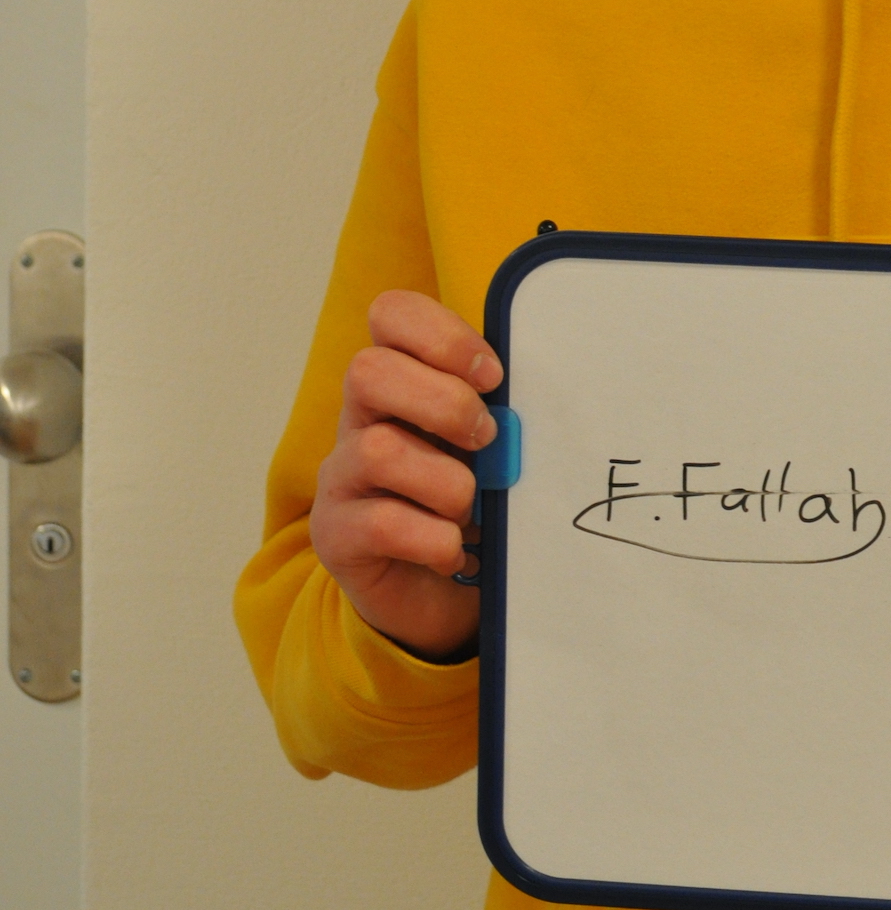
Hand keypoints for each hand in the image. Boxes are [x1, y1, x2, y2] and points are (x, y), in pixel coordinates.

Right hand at [309, 290, 501, 660]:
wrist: (432, 594)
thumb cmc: (465, 502)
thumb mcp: (483, 446)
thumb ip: (497, 411)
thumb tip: (537, 395)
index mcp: (398, 383)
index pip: (390, 316)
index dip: (442, 335)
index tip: (492, 375)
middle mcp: (358, 421)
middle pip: (369, 371)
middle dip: (444, 403)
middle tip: (486, 439)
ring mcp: (340, 476)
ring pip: (380, 450)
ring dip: (446, 483)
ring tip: (468, 509)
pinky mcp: (335, 534)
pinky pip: (382, 523)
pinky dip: (435, 539)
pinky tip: (452, 550)